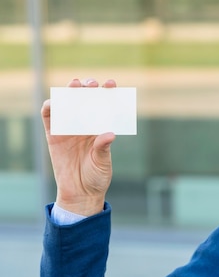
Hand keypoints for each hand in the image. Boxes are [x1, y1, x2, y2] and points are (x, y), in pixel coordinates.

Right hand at [41, 78, 116, 215]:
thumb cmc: (96, 177)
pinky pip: (49, 118)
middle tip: (91, 84)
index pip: (104, 107)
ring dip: (69, 93)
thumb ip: (103, 147)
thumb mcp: (103, 162)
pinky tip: (54, 103)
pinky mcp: (53, 136)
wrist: (80, 192)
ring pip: (67, 105)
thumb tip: (109, 134)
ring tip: (74, 86)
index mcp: (100, 129)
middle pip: (85, 101)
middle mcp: (85, 126)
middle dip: (88, 89)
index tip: (111, 84)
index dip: (107, 93)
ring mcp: (68, 129)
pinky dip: (50, 108)